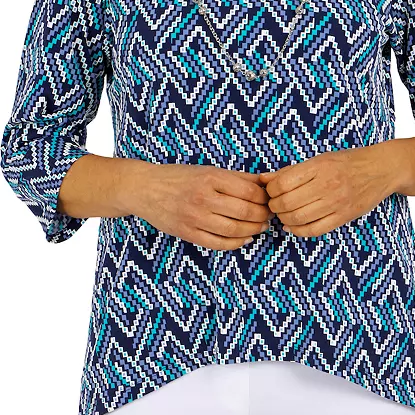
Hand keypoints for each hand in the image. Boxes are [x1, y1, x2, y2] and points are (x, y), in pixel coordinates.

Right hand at [131, 162, 272, 249]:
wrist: (145, 189)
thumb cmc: (179, 177)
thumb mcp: (208, 170)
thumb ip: (238, 177)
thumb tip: (267, 181)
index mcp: (211, 178)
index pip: (250, 192)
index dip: (265, 199)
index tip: (270, 201)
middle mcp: (203, 198)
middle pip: (245, 212)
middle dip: (263, 216)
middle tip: (269, 216)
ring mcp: (194, 217)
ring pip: (234, 230)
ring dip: (253, 231)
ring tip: (259, 227)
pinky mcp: (187, 233)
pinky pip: (218, 244)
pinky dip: (236, 243)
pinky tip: (244, 238)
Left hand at [258, 146, 392, 237]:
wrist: (381, 169)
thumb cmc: (348, 161)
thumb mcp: (319, 159)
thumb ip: (291, 171)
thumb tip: (263, 179)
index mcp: (318, 166)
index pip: (282, 183)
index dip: (270, 190)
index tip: (271, 191)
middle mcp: (327, 185)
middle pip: (287, 203)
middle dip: (274, 206)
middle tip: (274, 204)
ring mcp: (336, 203)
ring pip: (298, 218)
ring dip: (284, 218)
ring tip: (283, 214)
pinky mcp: (343, 217)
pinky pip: (314, 230)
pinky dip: (298, 231)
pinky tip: (293, 225)